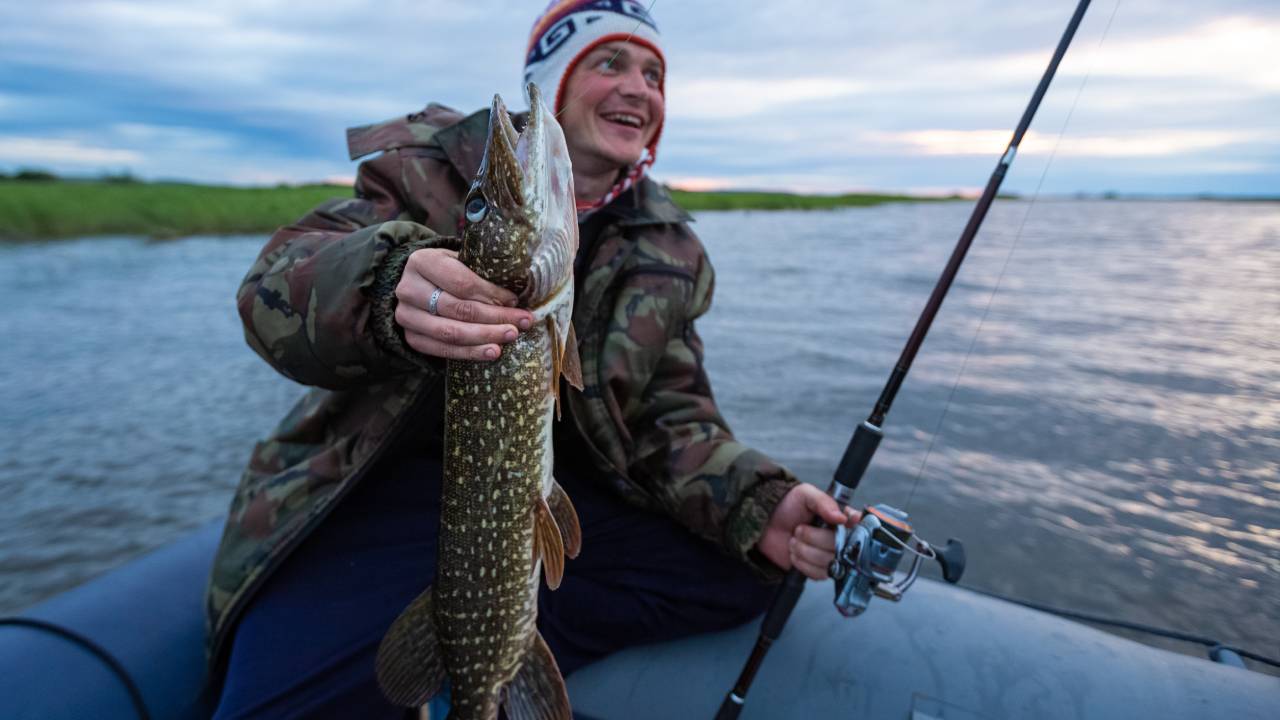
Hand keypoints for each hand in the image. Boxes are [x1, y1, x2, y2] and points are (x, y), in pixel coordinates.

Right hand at [395, 248, 533, 360]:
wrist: (419, 286)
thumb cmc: (448, 270)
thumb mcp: (460, 260)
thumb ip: (481, 272)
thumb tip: (515, 297)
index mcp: (421, 262)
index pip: (462, 283)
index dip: (491, 294)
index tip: (515, 300)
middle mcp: (408, 289)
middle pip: (458, 309)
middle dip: (495, 317)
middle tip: (522, 322)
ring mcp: (406, 316)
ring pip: (451, 332)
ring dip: (485, 337)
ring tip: (510, 337)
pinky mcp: (411, 337)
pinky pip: (443, 350)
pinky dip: (470, 352)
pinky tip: (491, 351)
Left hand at [755, 484, 860, 579]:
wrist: (764, 525)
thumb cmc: (786, 506)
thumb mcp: (804, 494)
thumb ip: (824, 502)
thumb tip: (842, 518)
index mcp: (840, 518)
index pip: (858, 526)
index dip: (852, 527)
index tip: (842, 524)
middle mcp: (839, 538)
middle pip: (840, 546)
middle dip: (814, 538)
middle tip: (799, 529)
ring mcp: (829, 556)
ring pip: (829, 562)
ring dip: (805, 550)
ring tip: (794, 540)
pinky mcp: (818, 570)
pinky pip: (819, 574)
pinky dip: (803, 563)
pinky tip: (794, 553)